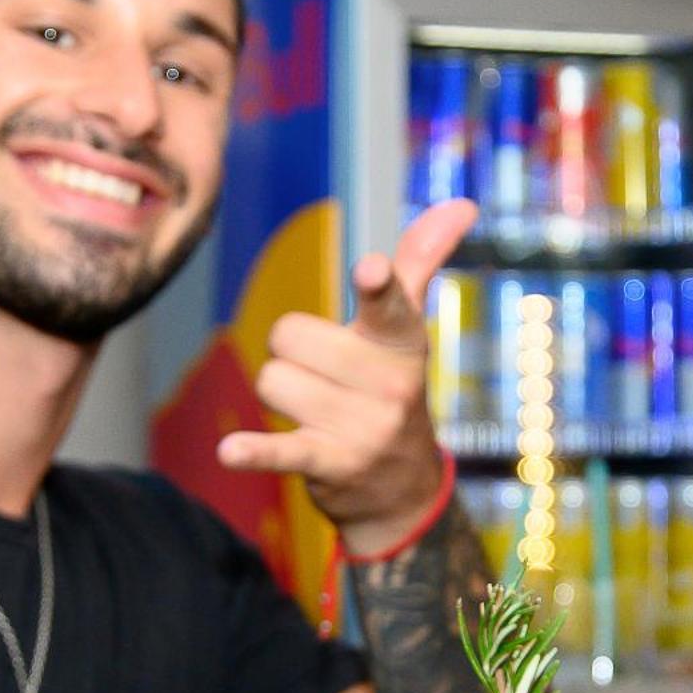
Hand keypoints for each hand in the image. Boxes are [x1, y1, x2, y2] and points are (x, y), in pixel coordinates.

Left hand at [217, 199, 478, 557]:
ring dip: (280, 395)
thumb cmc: (392, 387)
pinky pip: (279, 450)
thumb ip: (421, 262)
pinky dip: (255, 453)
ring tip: (316, 412)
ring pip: (271, 380)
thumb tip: (462, 203)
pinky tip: (230, 451)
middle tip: (326, 375)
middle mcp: (389, 385)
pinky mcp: (329, 464)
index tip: (370, 270)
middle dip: (292, 353)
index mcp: (405, 342)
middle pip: (288, 335)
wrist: (401, 490)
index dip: (377, 285)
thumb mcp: (407, 329)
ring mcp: (361, 427)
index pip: (391, 305)